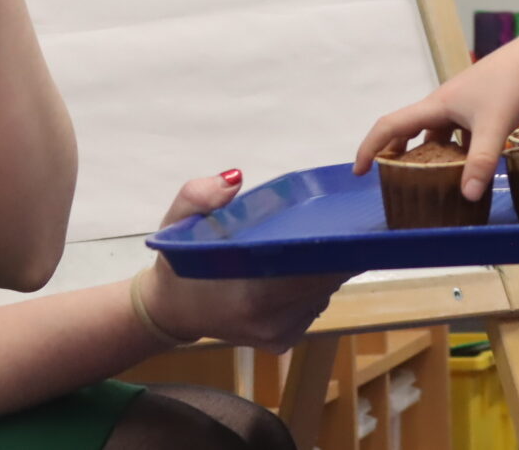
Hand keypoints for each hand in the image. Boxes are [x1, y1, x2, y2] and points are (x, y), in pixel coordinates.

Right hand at [139, 173, 347, 352]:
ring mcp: (282, 335)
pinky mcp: (285, 341)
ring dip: (323, 266)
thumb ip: (199, 196)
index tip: (345, 218)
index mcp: (252, 296)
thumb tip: (235, 178)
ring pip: (323, 291)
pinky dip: (312, 284)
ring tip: (313, 240)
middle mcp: (273, 321)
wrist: (172, 312)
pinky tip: (298, 267)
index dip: (336, 242)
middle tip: (337, 219)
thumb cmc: (180, 263)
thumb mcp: (177, 222)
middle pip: (327, 279)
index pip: (315, 268)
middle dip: (334, 249)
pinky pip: (313, 304)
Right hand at [355, 10, 518, 200]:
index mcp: (435, 106)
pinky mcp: (480, 107)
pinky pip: (458, 133)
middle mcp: (443, 104)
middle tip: (393, 179)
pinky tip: (469, 167)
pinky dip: (457, 150)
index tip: (359, 171)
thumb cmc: (510, 85)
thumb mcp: (493, 127)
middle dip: (397, 154)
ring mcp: (462, 105)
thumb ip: (480, 161)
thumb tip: (467, 196)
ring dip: (429, 154)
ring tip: (430, 180)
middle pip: (409, 130)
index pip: (390, 125)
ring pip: (436, 133)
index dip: (370, 147)